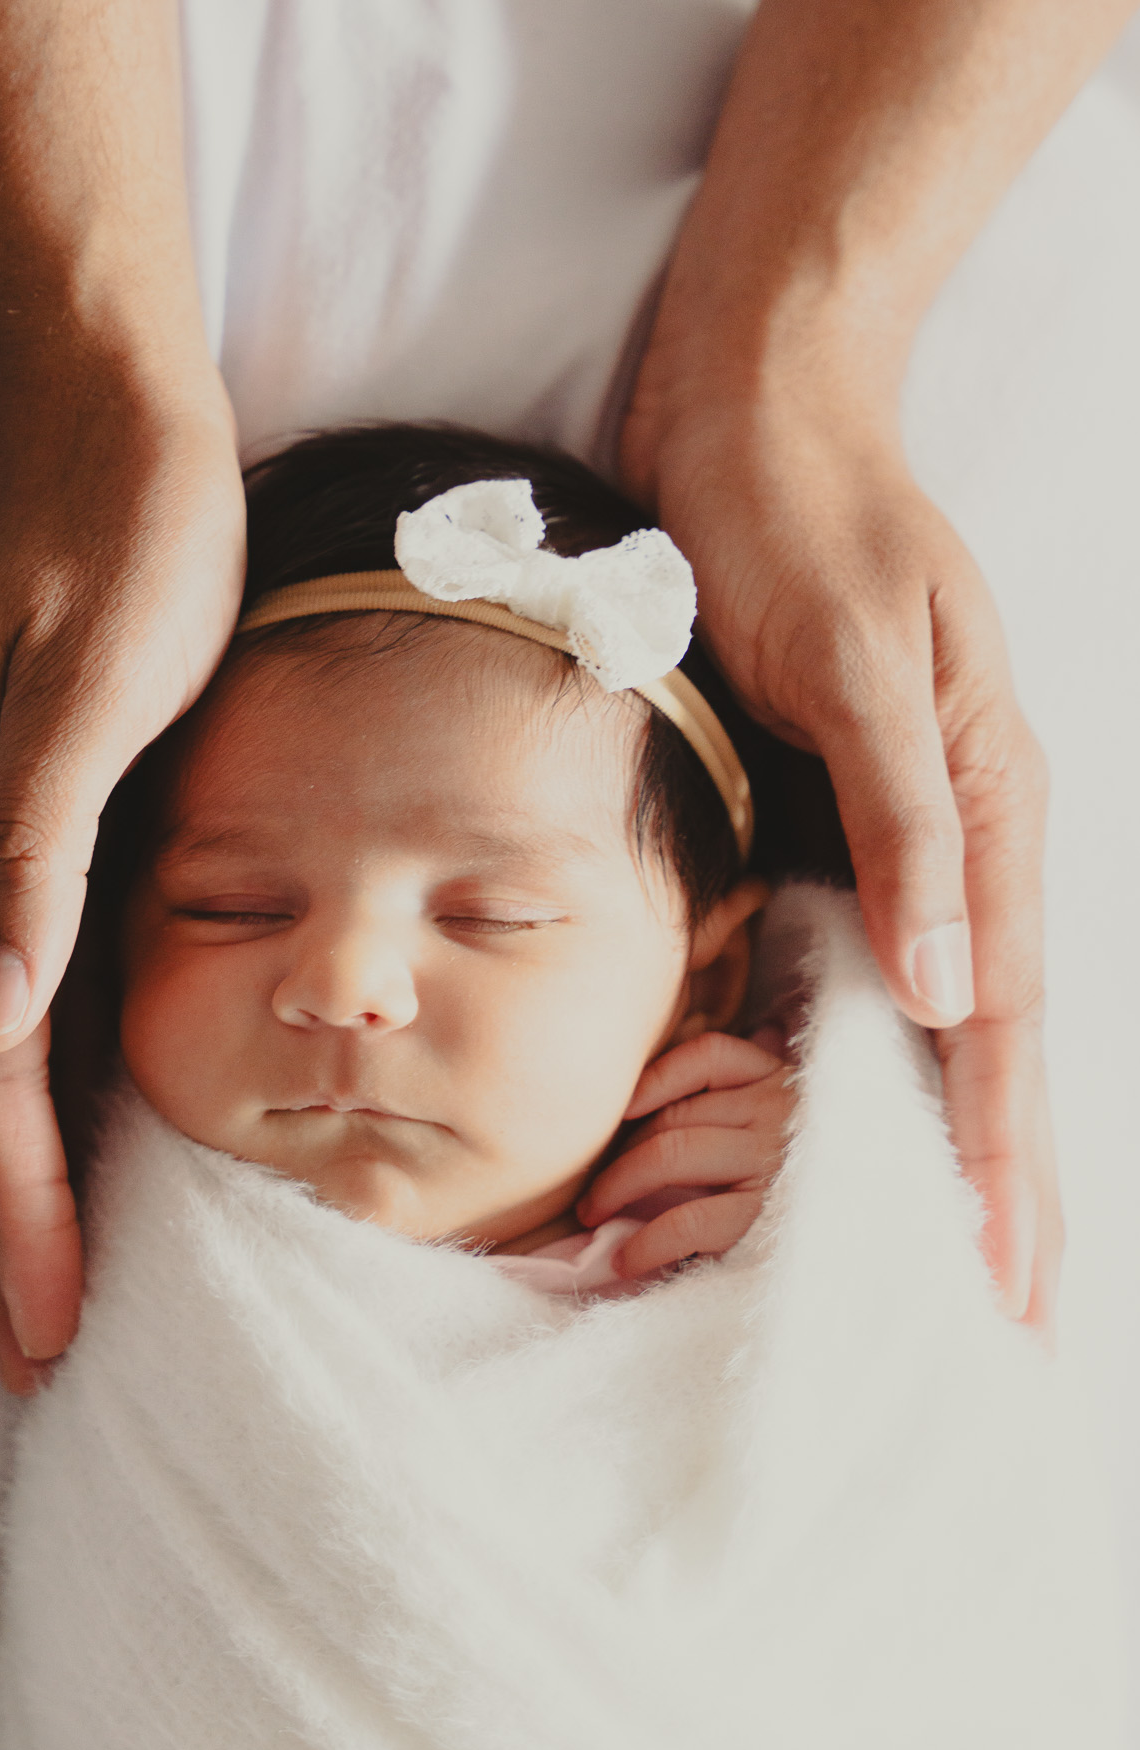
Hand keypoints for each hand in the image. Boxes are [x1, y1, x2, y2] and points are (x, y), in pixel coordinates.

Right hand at [0, 353, 244, 1390]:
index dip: (13, 1212)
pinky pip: (23, 978)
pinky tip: (72, 1112)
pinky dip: (43, 1072)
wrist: (107, 403)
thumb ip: (32, 852)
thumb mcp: (92, 687)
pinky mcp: (28, 808)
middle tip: (37, 1349)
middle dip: (4, 1225)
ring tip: (46, 1274)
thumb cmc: (128, 533)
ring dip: (16, 1168)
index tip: (45, 1330)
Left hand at [620, 365, 1056, 1326]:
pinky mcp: (830, 815)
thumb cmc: (799, 516)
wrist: (750, 406)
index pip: (1004, 1027)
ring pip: (935, 1021)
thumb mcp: (860, 661)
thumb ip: (908, 824)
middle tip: (1012, 1324)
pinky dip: (870, 1057)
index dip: (1008, 1164)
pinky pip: (862, 963)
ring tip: (953, 1254)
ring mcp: (897, 833)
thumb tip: (951, 991)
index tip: (1017, 1287)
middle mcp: (956, 841)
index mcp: (986, 811)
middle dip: (1003, 1188)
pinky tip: (856, 1114)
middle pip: (990, 1048)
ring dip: (946, 1142)